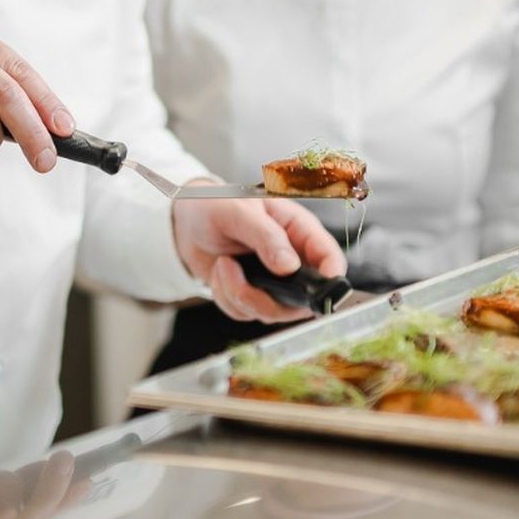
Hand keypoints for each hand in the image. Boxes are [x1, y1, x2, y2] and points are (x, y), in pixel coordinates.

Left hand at [172, 194, 345, 322]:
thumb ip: (266, 237)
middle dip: (269, 298)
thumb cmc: (217, 205)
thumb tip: (289, 266)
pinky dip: (227, 297)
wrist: (186, 222)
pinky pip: (245, 313)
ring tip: (225, 265)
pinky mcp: (252, 296)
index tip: (318, 290)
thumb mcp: (241, 211)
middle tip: (240, 278)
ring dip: (240, 295)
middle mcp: (291, 259)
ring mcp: (273, 282)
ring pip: (271, 311)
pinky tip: (221, 273)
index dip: (331, 278)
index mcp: (298, 230)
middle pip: (303, 299)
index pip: (329, 257)